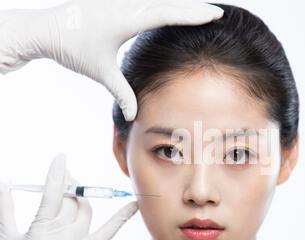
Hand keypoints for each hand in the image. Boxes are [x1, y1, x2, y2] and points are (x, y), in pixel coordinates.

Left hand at [0, 0, 223, 120]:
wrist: (43, 29)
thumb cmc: (71, 47)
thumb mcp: (101, 72)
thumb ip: (122, 93)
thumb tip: (134, 116)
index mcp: (127, 18)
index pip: (169, 13)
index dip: (193, 14)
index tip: (214, 14)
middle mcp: (126, 4)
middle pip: (168, 2)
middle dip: (193, 7)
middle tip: (216, 12)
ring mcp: (119, 0)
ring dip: (179, 4)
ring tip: (198, 11)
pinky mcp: (114, 1)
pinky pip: (144, 1)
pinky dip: (162, 5)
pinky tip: (169, 9)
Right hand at [0, 154, 137, 239]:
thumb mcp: (5, 239)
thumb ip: (5, 209)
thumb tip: (5, 182)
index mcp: (38, 232)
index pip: (51, 196)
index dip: (57, 175)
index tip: (62, 158)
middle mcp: (60, 238)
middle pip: (69, 200)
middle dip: (67, 185)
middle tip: (65, 177)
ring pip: (84, 210)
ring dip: (80, 198)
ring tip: (72, 193)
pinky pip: (109, 230)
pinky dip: (122, 216)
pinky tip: (134, 203)